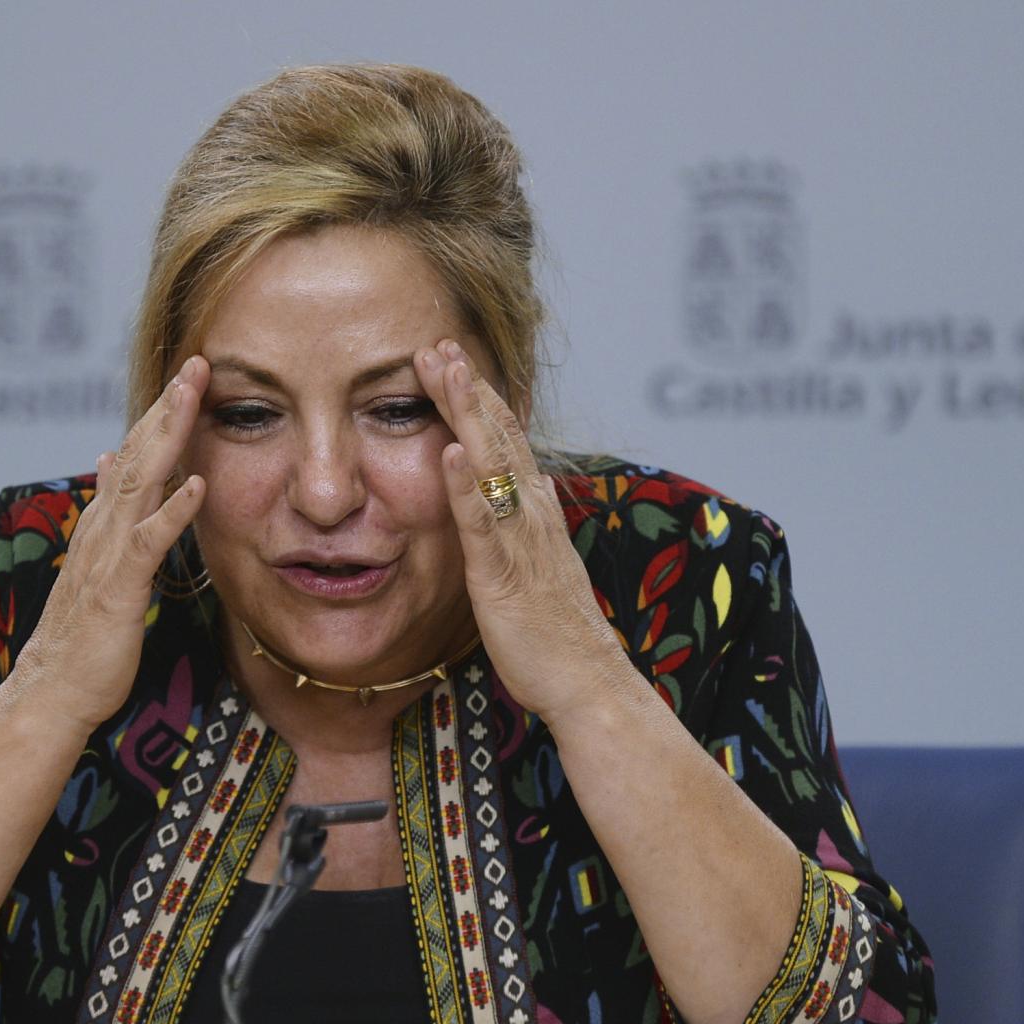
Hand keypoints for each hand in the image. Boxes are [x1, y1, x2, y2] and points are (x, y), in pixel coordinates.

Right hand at [10, 357, 208, 732]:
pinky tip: (196, 484)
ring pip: (141, 482)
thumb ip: (108, 510)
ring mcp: (107, 555)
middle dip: (167, 406)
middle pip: (137, 454)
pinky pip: (148, 542)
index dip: (159, 415)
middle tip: (197, 362)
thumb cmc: (81, 635)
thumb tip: (111, 459)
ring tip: (193, 396)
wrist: (52, 688)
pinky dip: (172, 511)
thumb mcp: (98, 560)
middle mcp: (101, 528)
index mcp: (102, 523)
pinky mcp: (118, 587)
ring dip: (169, 437)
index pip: (133, 456)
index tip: (187, 377)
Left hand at [415, 340, 632, 725]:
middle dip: (467, 387)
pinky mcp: (504, 573)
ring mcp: (520, 539)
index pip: (504, 440)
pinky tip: (449, 453)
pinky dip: (466, 486)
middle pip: (497, 436)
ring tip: (445, 370)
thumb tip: (519, 488)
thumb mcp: (533, 565)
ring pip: (492, 464)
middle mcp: (532, 513)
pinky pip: (483, 523)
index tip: (451, 358)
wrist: (586, 680)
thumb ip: (522, 524)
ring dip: (468, 414)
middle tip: (437, 343)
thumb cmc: (556, 631)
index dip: (478, 397)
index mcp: (534, 510)